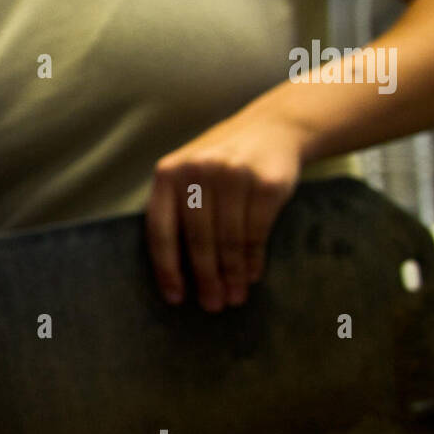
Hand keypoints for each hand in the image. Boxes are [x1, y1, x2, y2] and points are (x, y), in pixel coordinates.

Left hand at [145, 109, 306, 310]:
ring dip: (232, 275)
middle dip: (205, 278)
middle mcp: (197, 171)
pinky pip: (256, 232)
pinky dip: (253, 259)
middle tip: (212, 305)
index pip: (160, 229)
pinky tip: (252, 275)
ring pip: (229, 240)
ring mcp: (233, 174)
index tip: (175, 298)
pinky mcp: (266, 183)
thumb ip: (177, 210)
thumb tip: (175, 275)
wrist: (273, 127)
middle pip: (197, 239)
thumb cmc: (222, 164)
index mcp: (168, 173)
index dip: (166, 268)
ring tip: (234, 297)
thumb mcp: (190, 175)